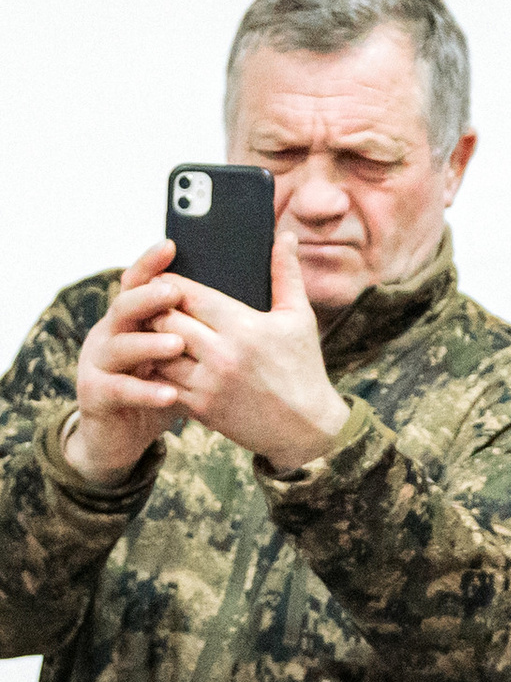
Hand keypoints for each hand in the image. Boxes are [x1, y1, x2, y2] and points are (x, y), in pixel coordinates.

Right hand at [62, 243, 196, 484]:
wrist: (121, 436)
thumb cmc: (159, 390)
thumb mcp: (182, 358)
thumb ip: (202, 330)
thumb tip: (244, 300)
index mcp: (132, 319)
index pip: (138, 283)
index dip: (151, 264)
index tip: (171, 245)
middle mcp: (110, 334)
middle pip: (124, 306)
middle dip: (148, 298)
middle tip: (174, 292)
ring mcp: (99, 364)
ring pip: (120, 346)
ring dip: (148, 344)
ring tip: (178, 344)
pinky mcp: (96, 396)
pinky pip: (119, 390)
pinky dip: (145, 391)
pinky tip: (171, 394)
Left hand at [141, 220, 351, 472]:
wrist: (308, 430)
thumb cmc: (303, 370)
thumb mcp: (300, 319)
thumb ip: (286, 274)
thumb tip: (284, 236)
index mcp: (244, 326)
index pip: (186, 293)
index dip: (167, 282)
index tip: (162, 279)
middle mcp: (223, 354)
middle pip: (164, 318)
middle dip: (154, 308)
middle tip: (150, 302)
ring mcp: (209, 383)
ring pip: (156, 350)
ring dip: (148, 339)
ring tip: (147, 330)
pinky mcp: (202, 408)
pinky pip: (162, 382)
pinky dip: (154, 369)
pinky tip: (156, 361)